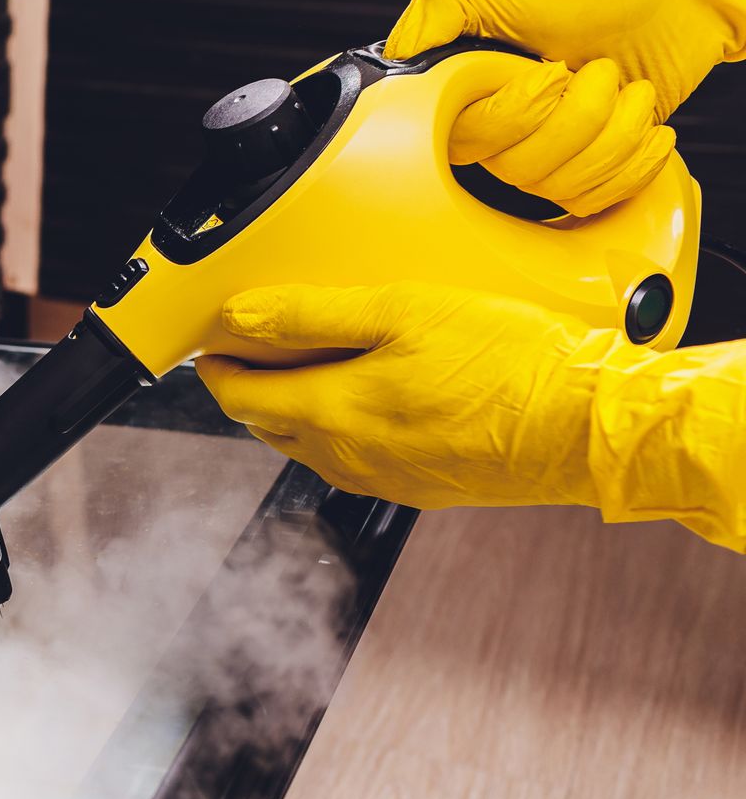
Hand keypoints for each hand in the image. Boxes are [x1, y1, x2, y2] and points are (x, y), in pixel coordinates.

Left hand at [194, 283, 628, 509]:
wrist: (585, 427)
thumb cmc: (507, 363)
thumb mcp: (402, 310)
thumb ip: (312, 314)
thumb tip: (242, 318)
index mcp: (331, 415)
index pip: (240, 399)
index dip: (217, 369)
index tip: (213, 346)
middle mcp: (346, 460)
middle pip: (269, 425)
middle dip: (252, 388)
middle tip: (257, 347)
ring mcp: (382, 480)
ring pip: (310, 445)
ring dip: (297, 409)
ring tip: (312, 364)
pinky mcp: (419, 488)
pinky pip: (356, 458)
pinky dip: (343, 427)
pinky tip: (373, 396)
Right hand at [385, 0, 745, 215]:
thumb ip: (441, 8)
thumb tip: (397, 55)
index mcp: (471, 90)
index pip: (464, 140)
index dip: (513, 116)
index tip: (547, 73)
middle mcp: (499, 129)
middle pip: (517, 170)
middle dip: (579, 115)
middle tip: (594, 67)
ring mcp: (544, 154)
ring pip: (559, 186)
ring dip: (614, 131)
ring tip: (627, 88)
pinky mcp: (586, 171)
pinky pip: (593, 200)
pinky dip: (633, 160)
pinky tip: (645, 124)